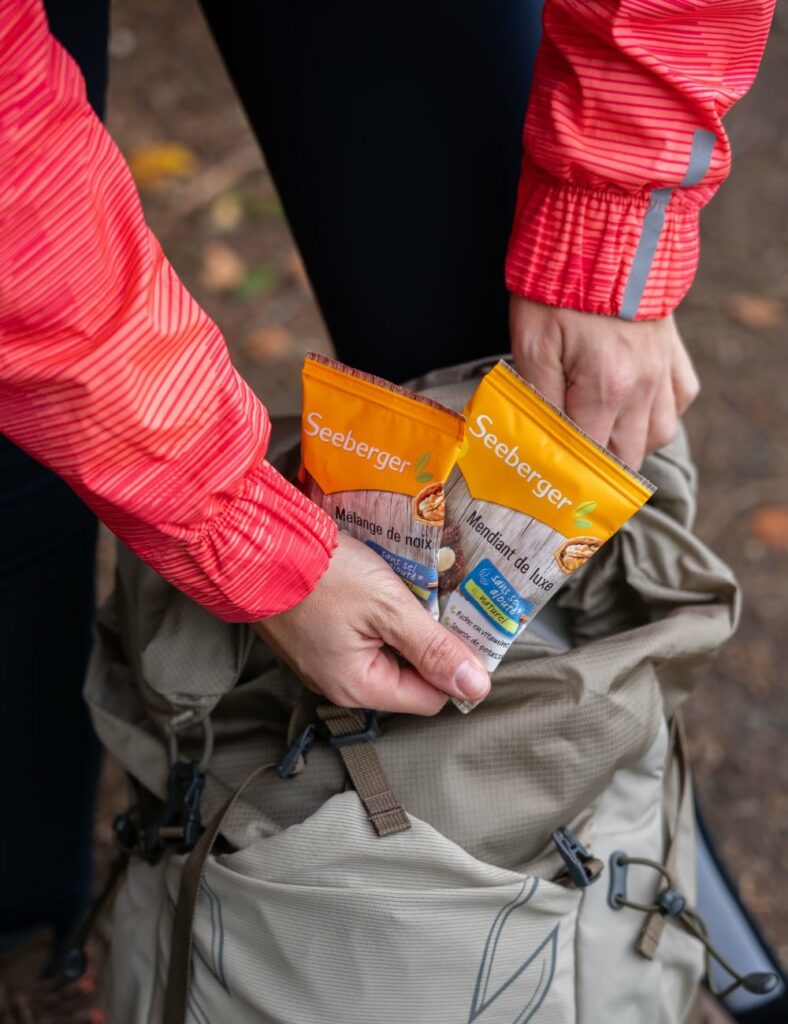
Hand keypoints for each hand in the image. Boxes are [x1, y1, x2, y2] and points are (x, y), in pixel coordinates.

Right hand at [253, 532, 489, 715]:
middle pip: (407, 675)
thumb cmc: (322, 576)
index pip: (431, 697)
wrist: (256, 545)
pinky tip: (380, 584)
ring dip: (403, 623)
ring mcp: (322, 660)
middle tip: (439, 600)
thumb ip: (433, 648)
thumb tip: (477, 687)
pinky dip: (377, 614)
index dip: (453, 665)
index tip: (463, 626)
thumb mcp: (388, 607)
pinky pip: (360, 636)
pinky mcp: (313, 635)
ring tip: (411, 588)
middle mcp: (339, 683)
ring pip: (384, 651)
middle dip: (427, 640)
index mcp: (359, 686)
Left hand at [509, 297, 699, 469]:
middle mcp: (643, 387)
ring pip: (660, 435)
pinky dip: (661, 411)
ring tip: (601, 434)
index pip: (591, 458)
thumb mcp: (531, 343)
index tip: (550, 475)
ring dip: (632, 443)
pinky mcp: (674, 350)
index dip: (570, 473)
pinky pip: (680, 399)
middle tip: (570, 460)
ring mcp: (664, 370)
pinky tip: (635, 405)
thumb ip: (537, 399)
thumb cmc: (558, 285)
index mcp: (605, 390)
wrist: (604, 226)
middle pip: (628, 456)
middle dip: (599, 466)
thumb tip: (539, 441)